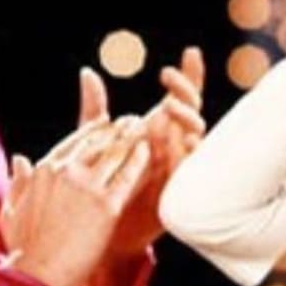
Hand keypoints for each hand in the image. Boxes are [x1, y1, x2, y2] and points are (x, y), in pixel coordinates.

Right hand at [0, 119, 152, 285]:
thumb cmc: (25, 249)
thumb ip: (18, 182)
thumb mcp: (12, 210)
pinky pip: (129, 175)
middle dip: (118, 129)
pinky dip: (141, 160)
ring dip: (132, 138)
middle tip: (134, 122)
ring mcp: (88, 187)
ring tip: (146, 129)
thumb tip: (19, 160)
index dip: (95, 130)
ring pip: (116, 153)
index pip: (76, 141)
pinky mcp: (108, 205)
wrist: (38, 274)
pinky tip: (150, 152)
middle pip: (99, 141)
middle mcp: (66, 171)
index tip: (109, 123)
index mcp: (44, 170)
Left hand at [108, 47, 205, 257]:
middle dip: (186, 91)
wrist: (105, 233)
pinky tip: (185, 137)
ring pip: (197, 133)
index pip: (180, 97)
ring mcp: (180, 163)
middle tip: (168, 82)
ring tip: (168, 107)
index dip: (189, 75)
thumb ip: (94, 110)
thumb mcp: (94, 143)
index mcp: (159, 129)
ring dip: (187, 118)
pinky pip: (194, 163)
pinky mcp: (180, 185)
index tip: (190, 51)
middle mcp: (174, 143)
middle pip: (192, 110)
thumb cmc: (103, 188)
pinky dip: (191, 149)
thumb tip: (88, 72)